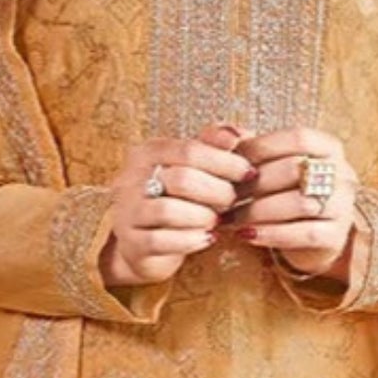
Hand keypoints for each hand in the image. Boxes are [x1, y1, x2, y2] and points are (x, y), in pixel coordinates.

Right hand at [100, 124, 252, 286]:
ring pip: (169, 210)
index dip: (225, 161)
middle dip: (217, 190)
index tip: (249, 172)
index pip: (190, 150)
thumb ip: (214, 146)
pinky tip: (207, 238)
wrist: (145, 244)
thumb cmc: (175, 199)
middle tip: (233, 200)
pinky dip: (191, 240)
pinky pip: (161, 241)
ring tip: (217, 220)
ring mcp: (127, 211)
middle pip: (182, 178)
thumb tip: (241, 133)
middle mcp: (131, 178)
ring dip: (203, 216)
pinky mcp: (131, 243)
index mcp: (147, 152)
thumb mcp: (193, 168)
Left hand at [228, 126, 357, 280]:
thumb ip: (254, 149)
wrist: (311, 239)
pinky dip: (271, 234)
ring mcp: (343, 206)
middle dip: (255, 183)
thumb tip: (230, 136)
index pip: (299, 138)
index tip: (233, 161)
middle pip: (296, 170)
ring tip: (232, 218)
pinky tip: (248, 234)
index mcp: (329, 148)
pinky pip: (304, 233)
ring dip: (259, 211)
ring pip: (299, 203)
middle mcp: (343, 173)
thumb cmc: (286, 194)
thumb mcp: (274, 167)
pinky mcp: (336, 236)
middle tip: (227, 195)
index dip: (263, 147)